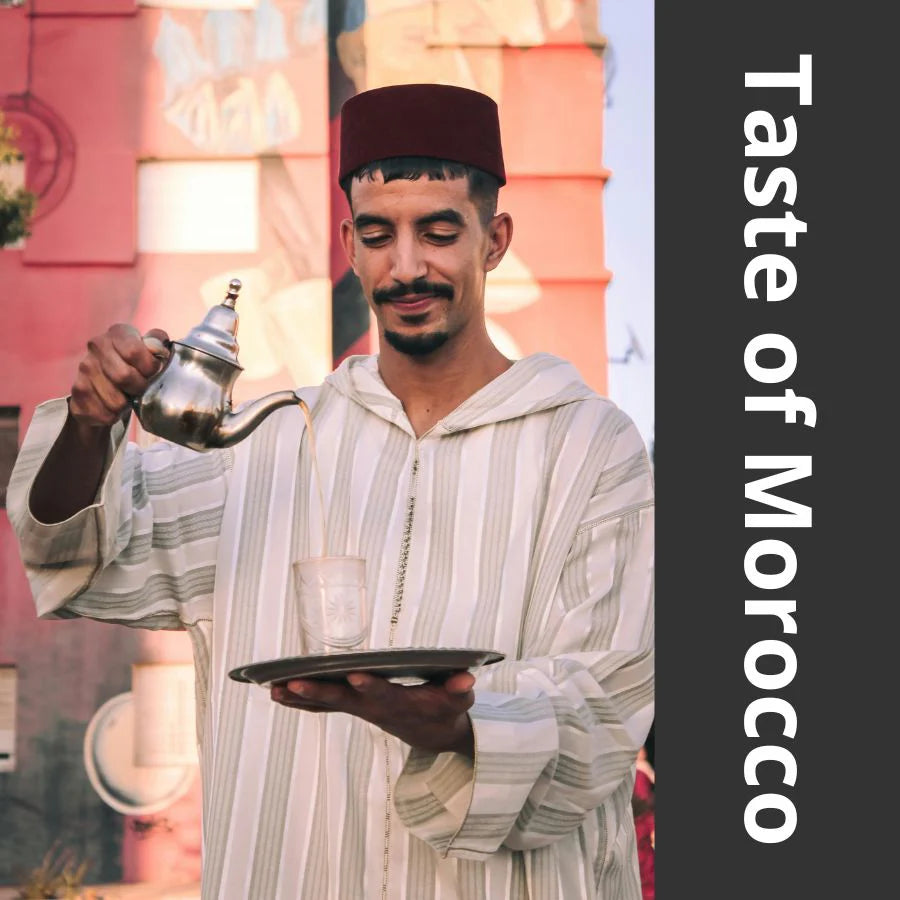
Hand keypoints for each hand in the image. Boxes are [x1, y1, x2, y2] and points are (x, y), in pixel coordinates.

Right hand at [70, 324, 169, 429]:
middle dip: (139, 387)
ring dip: (126, 404)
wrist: (108, 385)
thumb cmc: (135, 367)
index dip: (149, 367)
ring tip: (125, 396)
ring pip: (115, 401)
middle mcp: (96, 347)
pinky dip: (113, 416)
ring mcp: (83, 370)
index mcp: (117, 333)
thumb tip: (157, 347)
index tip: (151, 372)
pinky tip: (111, 406)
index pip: (134, 351)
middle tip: (140, 388)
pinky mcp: (77, 394)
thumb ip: (157, 344)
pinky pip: (105, 414)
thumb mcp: (150, 351)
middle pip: (124, 376)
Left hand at [271, 670, 476, 756]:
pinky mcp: (354, 707)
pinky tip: (276, 692)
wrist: (434, 732)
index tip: (355, 676)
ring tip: (272, 689)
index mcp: (401, 703)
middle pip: (343, 702)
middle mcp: (375, 709)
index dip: (370, 687)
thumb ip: (460, 688)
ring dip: (299, 699)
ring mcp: (361, 710)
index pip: (383, 695)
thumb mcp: (460, 700)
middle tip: (293, 685)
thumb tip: (466, 678)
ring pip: (326, 706)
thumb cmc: (447, 708)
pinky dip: (299, 701)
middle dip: (318, 693)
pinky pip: (322, 707)